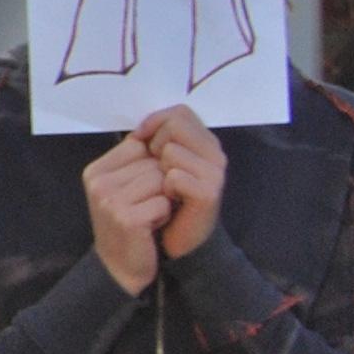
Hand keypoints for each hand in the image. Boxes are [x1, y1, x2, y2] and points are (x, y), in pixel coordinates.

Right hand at [84, 129, 173, 291]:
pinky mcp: (126, 218)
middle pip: (153, 162)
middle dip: (161, 184)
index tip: (143, 188)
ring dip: (164, 199)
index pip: (139, 145)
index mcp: (96, 170)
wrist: (120, 267)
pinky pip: (163, 202)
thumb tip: (157, 130)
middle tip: (146, 206)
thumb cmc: (128, 223)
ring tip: (149, 215)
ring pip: (162, 180)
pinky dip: (164, 215)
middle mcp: (98, 182)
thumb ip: (134, 161)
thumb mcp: (123, 187)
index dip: (152, 165)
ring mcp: (109, 200)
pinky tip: (151, 226)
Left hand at [142, 106, 223, 260]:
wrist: (173, 240)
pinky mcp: (209, 193)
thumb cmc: (161, 200)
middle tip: (157, 170)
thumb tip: (138, 130)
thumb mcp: (157, 165)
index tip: (141, 140)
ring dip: (157, 170)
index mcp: (204, 143)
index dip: (155, 121)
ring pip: (171, 150)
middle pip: (175, 125)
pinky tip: (170, 200)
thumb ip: (152, 142)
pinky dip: (164, 188)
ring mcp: (214, 173)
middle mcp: (215, 154)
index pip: (180, 113)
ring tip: (165, 188)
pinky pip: (174, 176)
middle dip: (154, 144)